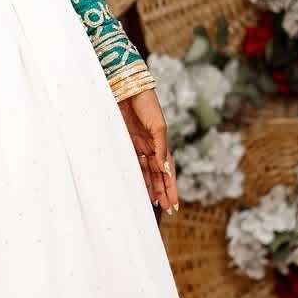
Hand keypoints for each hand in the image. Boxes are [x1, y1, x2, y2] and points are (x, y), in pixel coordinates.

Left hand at [118, 88, 178, 213]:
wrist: (126, 87)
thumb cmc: (146, 103)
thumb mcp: (158, 126)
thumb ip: (161, 148)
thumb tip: (166, 169)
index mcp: (160, 142)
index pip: (167, 170)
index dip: (171, 187)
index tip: (174, 203)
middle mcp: (149, 146)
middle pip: (157, 174)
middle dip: (162, 191)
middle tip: (166, 209)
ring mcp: (136, 145)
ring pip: (144, 171)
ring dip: (149, 187)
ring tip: (152, 203)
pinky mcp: (123, 142)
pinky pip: (131, 163)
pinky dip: (135, 175)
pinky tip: (136, 187)